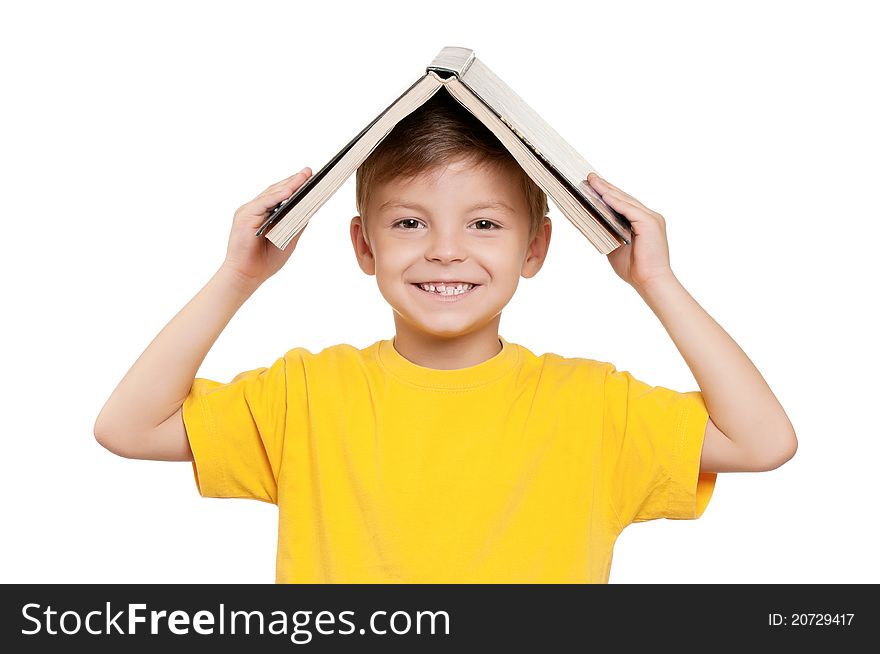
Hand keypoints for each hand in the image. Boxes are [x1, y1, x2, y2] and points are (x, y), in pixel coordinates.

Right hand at [221, 167, 312, 286]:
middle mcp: (254, 210)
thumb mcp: (287, 239)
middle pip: (276, 191)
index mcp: (263, 215)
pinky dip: (278, 196)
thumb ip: (295, 224)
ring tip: (305, 177)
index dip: (294, 186)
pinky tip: (291, 191)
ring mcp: (248, 212)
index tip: (310, 177)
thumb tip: (309, 208)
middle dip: (294, 181)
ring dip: (289, 185)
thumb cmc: (264, 262)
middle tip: (310, 171)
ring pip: (271, 194)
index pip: (279, 196)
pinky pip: (264, 203)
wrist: (246, 276)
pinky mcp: (245, 217)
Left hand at [587, 173, 674, 290]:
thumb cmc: (635, 269)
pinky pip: (629, 209)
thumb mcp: (616, 246)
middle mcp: (649, 216)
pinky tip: (603, 195)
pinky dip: (615, 202)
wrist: (650, 282)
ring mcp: (651, 218)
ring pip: (625, 200)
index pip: (624, 203)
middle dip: (605, 187)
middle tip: (589, 177)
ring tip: (592, 182)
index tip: (593, 184)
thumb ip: (608, 232)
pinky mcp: (650, 223)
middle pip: (624, 198)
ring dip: (607, 190)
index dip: (608, 193)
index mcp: (643, 222)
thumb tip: (592, 222)